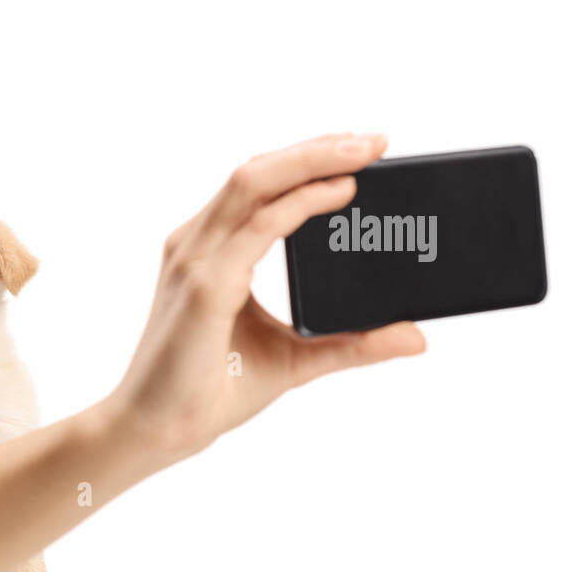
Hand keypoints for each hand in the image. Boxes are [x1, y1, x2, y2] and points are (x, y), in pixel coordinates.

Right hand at [106, 133, 426, 464]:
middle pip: (256, 171)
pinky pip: (257, 227)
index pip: (256, 187)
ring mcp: (196, 262)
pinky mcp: (206, 287)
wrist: (156, 431)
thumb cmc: (205, 393)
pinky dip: (300, 203)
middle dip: (317, 148)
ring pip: (254, 182)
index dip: (306, 162)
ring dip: (312, 160)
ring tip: (364, 153)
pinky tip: (339, 194)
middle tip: (377, 141)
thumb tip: (414, 336)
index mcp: (208, 254)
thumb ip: (351, 342)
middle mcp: (196, 247)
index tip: (361, 154)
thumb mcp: (295, 357)